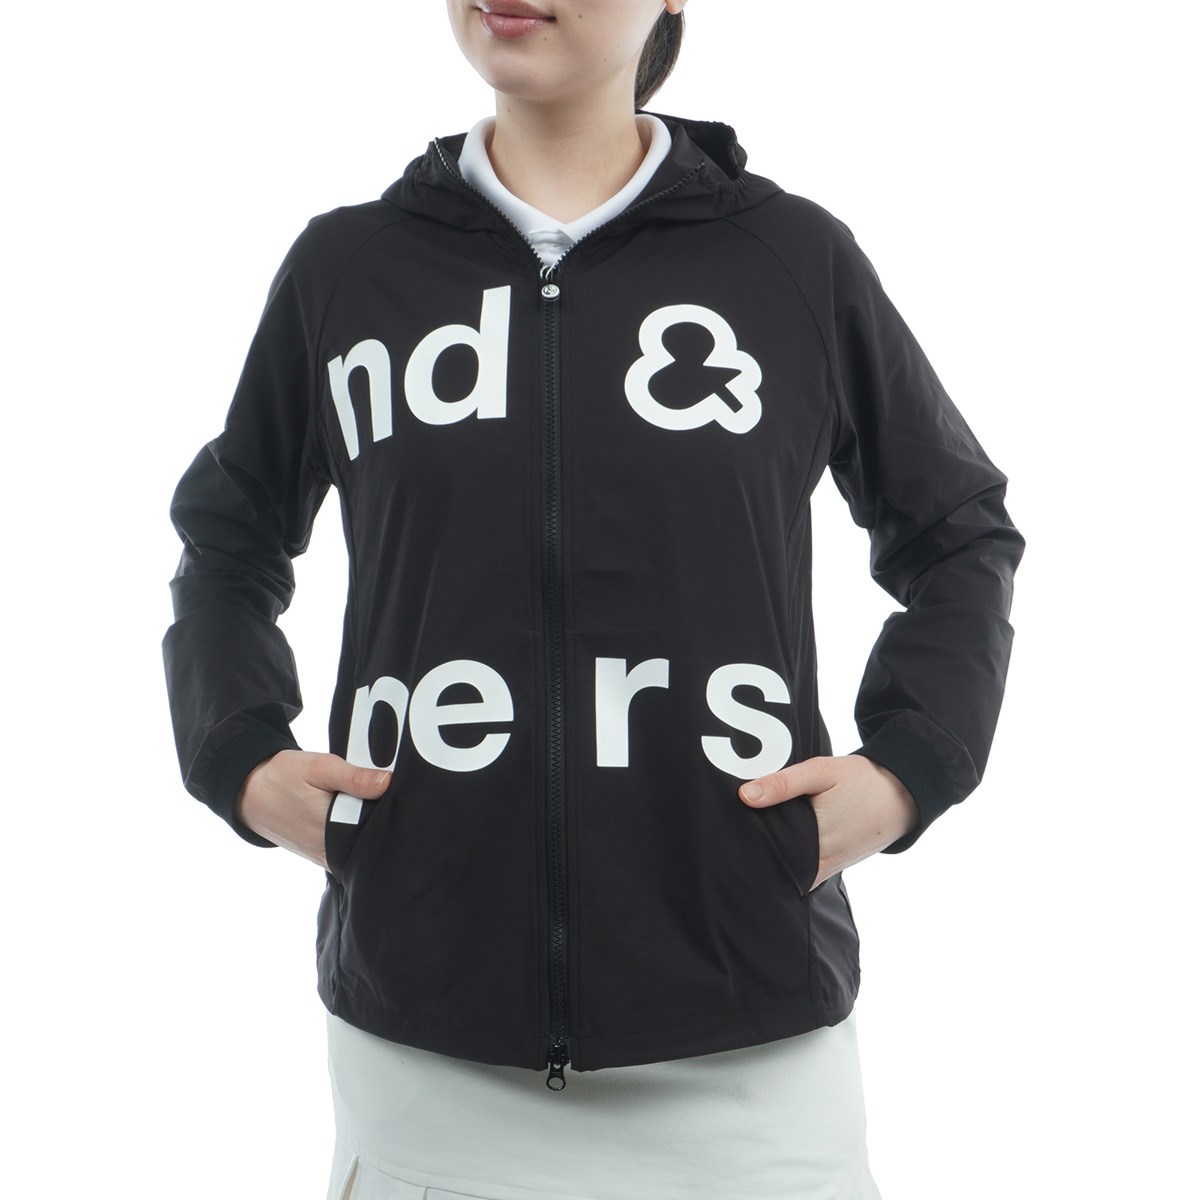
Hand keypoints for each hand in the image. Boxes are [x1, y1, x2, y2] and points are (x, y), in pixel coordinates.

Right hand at [234, 750, 391, 869]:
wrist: (250, 794)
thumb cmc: (283, 778)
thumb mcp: (319, 768)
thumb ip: (354, 777)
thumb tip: (387, 782)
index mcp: (332, 833)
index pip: (378, 830)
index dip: (391, 812)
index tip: (399, 796)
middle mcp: (331, 853)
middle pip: (371, 839)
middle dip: (380, 818)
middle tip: (382, 794)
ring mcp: (326, 858)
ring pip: (360, 844)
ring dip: (366, 825)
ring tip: (363, 802)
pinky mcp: (323, 856)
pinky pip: (348, 847)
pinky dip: (354, 831)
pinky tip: (353, 813)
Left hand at [738, 755, 917, 890]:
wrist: (903, 794)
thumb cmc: (860, 780)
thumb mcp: (821, 772)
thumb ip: (783, 784)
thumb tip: (744, 796)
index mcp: (815, 840)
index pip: (771, 858)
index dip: (747, 855)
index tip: (724, 850)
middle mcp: (822, 861)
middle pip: (779, 871)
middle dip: (756, 863)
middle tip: (724, 855)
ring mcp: (831, 867)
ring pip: (793, 876)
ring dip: (773, 867)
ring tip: (743, 858)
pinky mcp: (836, 865)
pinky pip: (807, 874)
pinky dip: (791, 868)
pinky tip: (774, 857)